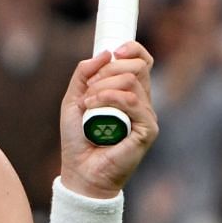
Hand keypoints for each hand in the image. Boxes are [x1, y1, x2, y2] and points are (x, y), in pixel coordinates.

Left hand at [58, 42, 156, 198]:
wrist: (81, 171)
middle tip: (89, 88)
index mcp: (129, 93)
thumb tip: (106, 53)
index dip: (133, 50)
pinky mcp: (147, 129)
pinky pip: (132, 101)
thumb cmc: (78, 139)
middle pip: (137, 67)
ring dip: (103, 86)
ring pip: (131, 81)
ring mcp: (146, 116)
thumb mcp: (73, 100)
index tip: (114, 52)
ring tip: (87, 103)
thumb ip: (84, 74)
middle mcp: (142, 102)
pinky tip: (93, 106)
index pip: (142, 62)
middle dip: (109, 70)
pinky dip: (110, 98)